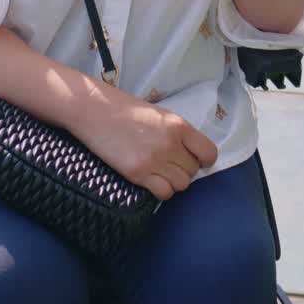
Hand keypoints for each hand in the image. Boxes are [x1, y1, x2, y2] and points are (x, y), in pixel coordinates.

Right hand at [79, 88, 217, 201]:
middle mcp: (170, 144)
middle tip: (170, 163)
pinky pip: (163, 193)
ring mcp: (154, 160)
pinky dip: (161, 190)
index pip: (208, 152)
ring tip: (161, 170)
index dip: (205, 160)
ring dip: (174, 180)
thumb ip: (176, 132)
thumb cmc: (126, 109)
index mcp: (178, 125)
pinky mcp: (138, 174)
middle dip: (185, 169)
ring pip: (181, 184)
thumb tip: (190, 152)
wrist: (95, 111)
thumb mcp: (159, 114)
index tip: (197, 160)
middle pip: (193, 170)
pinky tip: (152, 179)